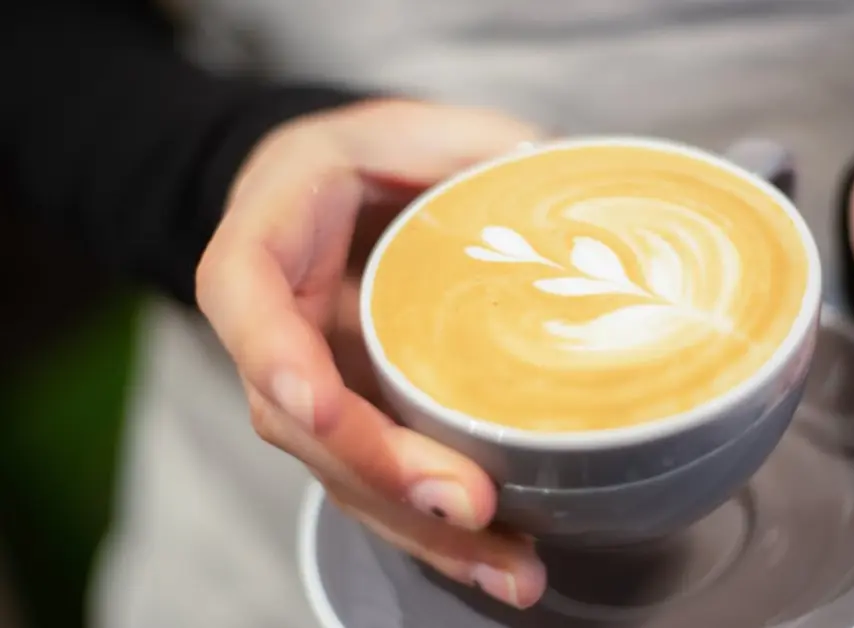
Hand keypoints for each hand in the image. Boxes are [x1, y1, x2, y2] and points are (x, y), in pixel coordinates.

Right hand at [196, 100, 546, 607]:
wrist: (346, 196)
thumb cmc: (372, 156)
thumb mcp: (410, 130)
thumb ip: (467, 147)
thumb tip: (557, 176)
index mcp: (268, 243)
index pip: (247, 299)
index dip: (276, 354)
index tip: (316, 399)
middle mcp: (278, 331)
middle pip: (303, 420)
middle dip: (383, 471)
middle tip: (469, 505)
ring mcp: (316, 389)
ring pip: (345, 475)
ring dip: (424, 530)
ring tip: (511, 566)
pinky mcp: (360, 425)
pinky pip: (384, 485)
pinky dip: (439, 531)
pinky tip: (500, 560)